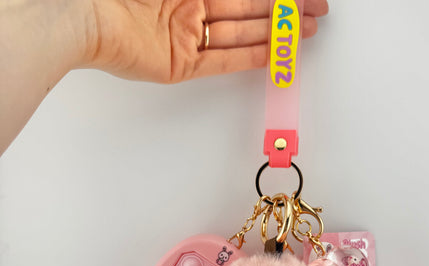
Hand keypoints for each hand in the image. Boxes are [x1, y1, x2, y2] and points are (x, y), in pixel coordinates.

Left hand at [85, 0, 328, 82]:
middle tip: (314, 16)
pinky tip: (273, 55)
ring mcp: (187, 37)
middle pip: (248, 11)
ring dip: (274, 34)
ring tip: (303, 35)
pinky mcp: (181, 64)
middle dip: (283, 13)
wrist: (85, 13)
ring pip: (240, 34)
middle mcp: (191, 8)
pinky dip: (249, 57)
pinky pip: (222, 60)